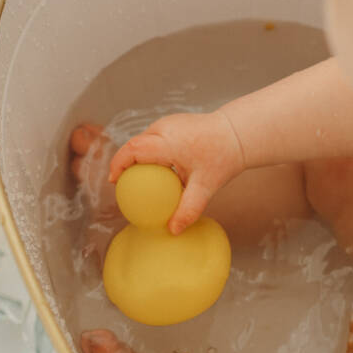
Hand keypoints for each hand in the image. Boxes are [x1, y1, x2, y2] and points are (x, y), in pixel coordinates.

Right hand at [108, 110, 244, 233]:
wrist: (238, 133)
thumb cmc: (223, 157)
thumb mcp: (205, 187)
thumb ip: (188, 209)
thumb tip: (173, 230)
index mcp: (168, 142)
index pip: (133, 150)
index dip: (118, 164)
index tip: (114, 182)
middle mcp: (164, 128)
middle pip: (135, 145)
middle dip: (125, 164)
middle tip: (125, 185)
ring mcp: (168, 122)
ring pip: (144, 141)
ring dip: (138, 158)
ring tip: (139, 179)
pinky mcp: (173, 122)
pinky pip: (154, 138)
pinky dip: (151, 153)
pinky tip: (157, 170)